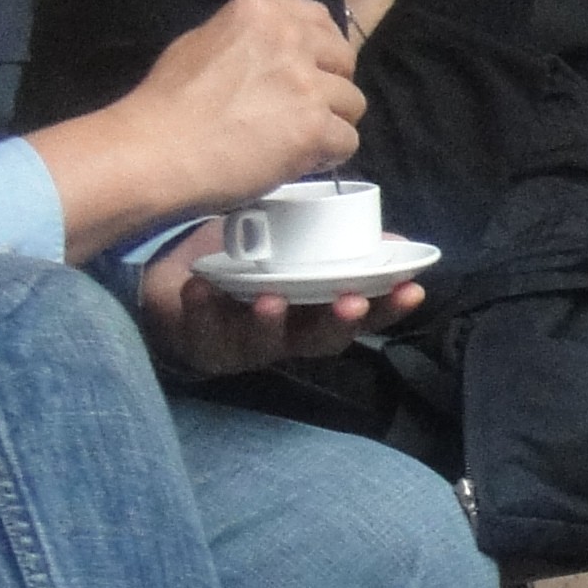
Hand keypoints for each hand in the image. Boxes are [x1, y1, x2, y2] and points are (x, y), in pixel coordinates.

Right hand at [40, 0, 367, 254]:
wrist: (154, 151)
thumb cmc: (167, 104)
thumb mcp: (203, 43)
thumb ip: (249, 40)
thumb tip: (276, 52)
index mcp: (261, 12)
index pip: (321, 18)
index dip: (321, 52)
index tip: (310, 72)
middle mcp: (289, 39)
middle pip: (345, 60)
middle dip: (330, 87)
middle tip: (303, 112)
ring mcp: (305, 82)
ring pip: (353, 103)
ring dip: (330, 124)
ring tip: (295, 141)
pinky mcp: (313, 126)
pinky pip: (348, 141)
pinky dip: (328, 155)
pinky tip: (299, 161)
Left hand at [135, 220, 426, 380]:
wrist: (176, 276)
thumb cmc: (246, 258)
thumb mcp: (295, 244)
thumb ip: (338, 245)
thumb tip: (396, 243)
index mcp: (315, 312)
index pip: (363, 318)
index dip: (389, 308)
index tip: (411, 289)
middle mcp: (286, 336)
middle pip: (320, 340)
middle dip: (337, 322)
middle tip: (351, 300)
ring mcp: (243, 345)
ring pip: (263, 344)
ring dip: (270, 323)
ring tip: (272, 299)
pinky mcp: (201, 343)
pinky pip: (202, 332)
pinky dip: (203, 310)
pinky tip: (202, 288)